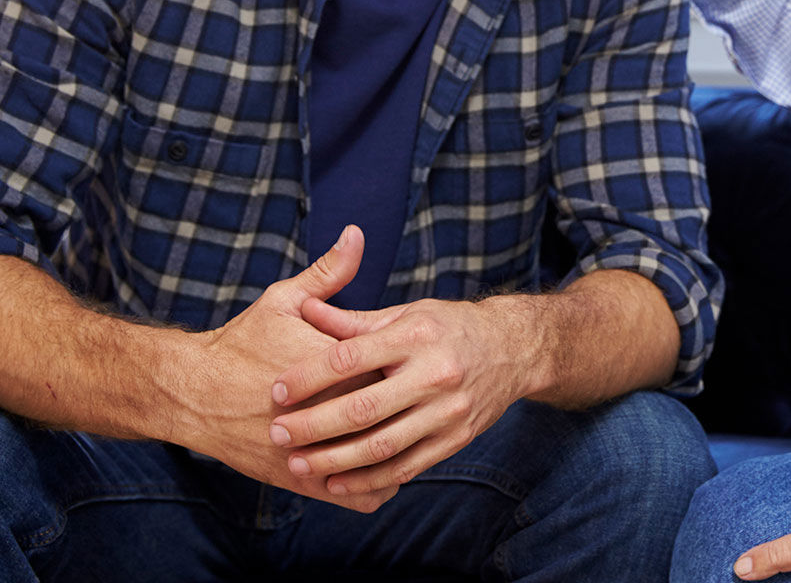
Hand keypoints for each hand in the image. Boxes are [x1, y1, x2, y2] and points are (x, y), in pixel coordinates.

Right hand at [180, 226, 395, 512]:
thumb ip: (328, 273)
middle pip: (399, 416)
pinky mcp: (304, 482)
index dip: (414, 371)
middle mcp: (332, 412)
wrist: (191, 393)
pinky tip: (385, 468)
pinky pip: (361, 495)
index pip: (398, 371)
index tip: (423, 364)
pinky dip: (377, 486)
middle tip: (426, 402)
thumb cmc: (240, 343)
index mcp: (337, 365)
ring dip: (404, 453)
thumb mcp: (283, 300)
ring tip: (414, 436)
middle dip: (416, 411)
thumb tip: (356, 235)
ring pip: (387, 462)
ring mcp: (318, 452)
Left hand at [265, 294, 545, 496]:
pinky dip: (368, 479)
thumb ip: (354, 320)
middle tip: (277, 432)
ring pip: (383, 445)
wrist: (514, 349)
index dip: (308, 376)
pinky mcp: (457, 438)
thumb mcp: (407, 313)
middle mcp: (436, 372)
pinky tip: (336, 483)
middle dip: (314, 425)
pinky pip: (407, 466)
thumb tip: (305, 309)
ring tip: (298, 464)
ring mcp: (449, 410)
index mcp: (417, 334)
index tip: (276, 390)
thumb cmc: (449, 326)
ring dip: (334, 460)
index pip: (351, 357)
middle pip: (363, 408)